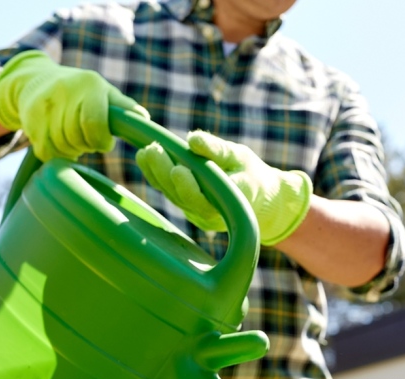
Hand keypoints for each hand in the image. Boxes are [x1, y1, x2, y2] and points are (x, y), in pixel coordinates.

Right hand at [0, 50, 148, 161]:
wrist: (37, 79)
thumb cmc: (85, 94)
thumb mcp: (107, 94)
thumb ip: (125, 108)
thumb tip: (144, 118)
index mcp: (91, 85)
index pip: (95, 125)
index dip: (101, 141)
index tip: (104, 141)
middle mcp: (65, 90)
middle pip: (78, 138)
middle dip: (87, 145)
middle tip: (86, 138)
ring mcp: (44, 103)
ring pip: (62, 146)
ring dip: (71, 150)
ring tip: (72, 138)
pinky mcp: (29, 117)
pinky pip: (46, 151)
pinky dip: (55, 154)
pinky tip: (58, 142)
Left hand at [135, 130, 311, 245]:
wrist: (260, 200)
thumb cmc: (252, 174)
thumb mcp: (240, 156)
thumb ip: (218, 150)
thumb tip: (194, 138)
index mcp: (232, 203)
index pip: (208, 201)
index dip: (190, 188)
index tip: (178, 168)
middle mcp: (213, 215)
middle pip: (184, 198)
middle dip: (166, 174)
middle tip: (153, 150)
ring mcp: (199, 215)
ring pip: (174, 197)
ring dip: (157, 174)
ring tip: (146, 151)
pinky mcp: (190, 209)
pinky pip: (171, 194)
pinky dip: (156, 176)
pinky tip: (145, 158)